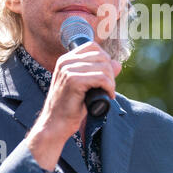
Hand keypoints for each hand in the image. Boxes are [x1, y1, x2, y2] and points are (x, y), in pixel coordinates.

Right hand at [25, 41, 120, 170]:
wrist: (55, 125)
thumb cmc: (70, 107)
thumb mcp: (86, 86)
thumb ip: (100, 73)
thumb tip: (118, 64)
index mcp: (66, 60)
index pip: (93, 46)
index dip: (104, 60)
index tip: (105, 76)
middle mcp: (65, 61)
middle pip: (101, 56)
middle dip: (110, 72)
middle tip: (108, 88)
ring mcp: (68, 70)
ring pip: (104, 67)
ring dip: (111, 81)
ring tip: (108, 93)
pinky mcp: (73, 81)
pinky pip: (101, 78)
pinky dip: (109, 87)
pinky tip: (108, 96)